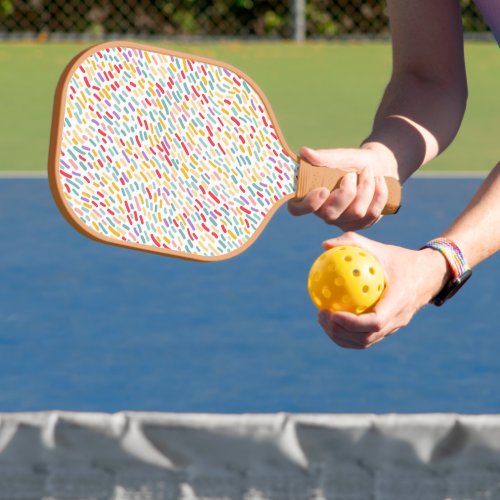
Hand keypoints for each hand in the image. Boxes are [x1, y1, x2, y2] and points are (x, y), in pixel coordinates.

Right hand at [288, 145, 397, 230]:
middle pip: (330, 215)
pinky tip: (379, 181)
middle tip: (352, 174)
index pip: (297, 209)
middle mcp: (324, 213)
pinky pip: (372, 214)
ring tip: (368, 172)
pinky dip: (378, 193)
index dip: (308, 204)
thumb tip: (304, 152)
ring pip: (356, 213)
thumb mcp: (340, 157)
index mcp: (311, 196)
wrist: (379, 166)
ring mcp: (343, 221)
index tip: (323, 190)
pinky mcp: (362, 224)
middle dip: (346, 192)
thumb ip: (323, 157)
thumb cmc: (353, 162)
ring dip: (366, 188)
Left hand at [316, 232, 450, 348]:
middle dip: (340, 332)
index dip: (352, 323)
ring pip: (365, 342)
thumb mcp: (380, 248)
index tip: (332, 313)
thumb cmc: (401, 259)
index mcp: (399, 301)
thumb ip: (353, 243)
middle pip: (366, 338)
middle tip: (321, 315)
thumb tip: (324, 245)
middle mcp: (398, 319)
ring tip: (322, 319)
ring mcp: (394, 327)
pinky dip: (347, 333)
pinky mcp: (389, 329)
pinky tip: (331, 318)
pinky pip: (366, 337)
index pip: (375, 322)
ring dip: (341, 336)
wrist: (429, 275)